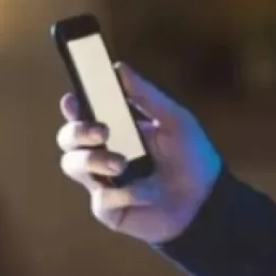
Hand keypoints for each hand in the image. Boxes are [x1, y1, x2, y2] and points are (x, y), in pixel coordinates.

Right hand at [55, 63, 221, 244]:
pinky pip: (101, 198)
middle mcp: (104, 153)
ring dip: (93, 160)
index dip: (73, 107)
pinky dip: (123, 194)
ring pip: (72, 165)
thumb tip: (118, 66)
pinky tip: (146, 194)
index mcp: (118, 129)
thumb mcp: (174, 120)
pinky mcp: (108, 209)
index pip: (84, 114)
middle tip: (102, 132)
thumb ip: (146, 95)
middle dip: (77, 131)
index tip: (72, 100)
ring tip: (121, 164)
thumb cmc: (192, 157)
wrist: (207, 200)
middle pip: (68, 138)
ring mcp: (103, 181)